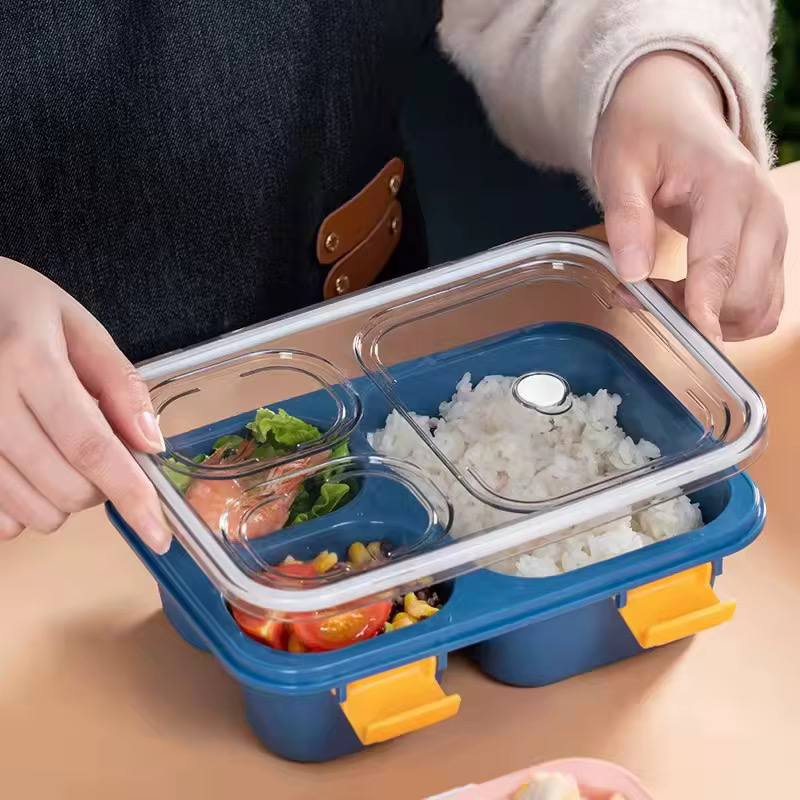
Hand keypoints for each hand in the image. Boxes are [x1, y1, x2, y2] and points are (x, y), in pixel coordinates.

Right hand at [0, 258, 170, 551]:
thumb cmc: (17, 308)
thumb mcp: (79, 326)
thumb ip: (120, 384)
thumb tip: (152, 445)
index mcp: (30, 361)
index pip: (93, 446)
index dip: (131, 496)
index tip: (160, 535)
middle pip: (66, 486)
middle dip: (102, 488)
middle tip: (99, 451)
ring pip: (32, 510)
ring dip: (64, 500)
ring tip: (59, 453)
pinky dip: (23, 508)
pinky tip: (25, 471)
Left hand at [593, 51, 786, 343]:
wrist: (673, 109)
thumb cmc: (645, 133)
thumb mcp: (619, 167)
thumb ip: (626, 219)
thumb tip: (633, 275)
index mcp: (730, 185)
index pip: (722, 258)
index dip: (706, 303)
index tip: (693, 334)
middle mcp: (764, 212)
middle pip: (747, 294)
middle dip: (697, 313)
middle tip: (641, 294)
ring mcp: (773, 233)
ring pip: (759, 307)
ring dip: (713, 319)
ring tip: (663, 294)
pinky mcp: (769, 250)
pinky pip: (761, 303)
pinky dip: (727, 315)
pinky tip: (688, 297)